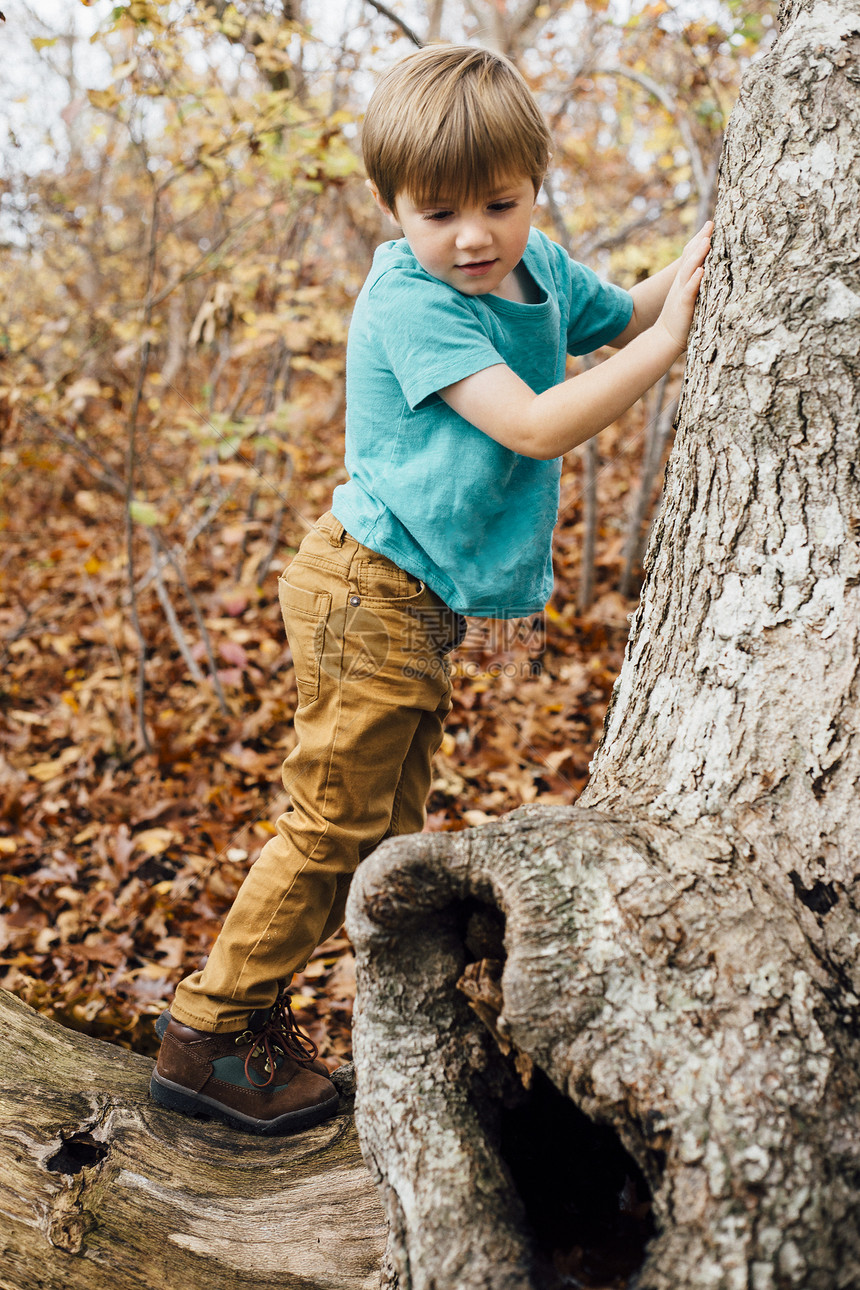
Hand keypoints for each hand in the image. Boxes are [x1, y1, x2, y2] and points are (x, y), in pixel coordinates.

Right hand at [657, 221, 712, 350]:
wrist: (665, 338)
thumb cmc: (680, 319)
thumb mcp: (687, 296)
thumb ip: (695, 282)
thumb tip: (707, 270)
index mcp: (684, 279)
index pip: (691, 254)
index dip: (699, 238)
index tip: (710, 223)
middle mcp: (682, 282)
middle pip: (690, 256)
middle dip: (700, 240)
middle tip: (710, 224)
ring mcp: (682, 292)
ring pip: (689, 270)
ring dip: (698, 255)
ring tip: (707, 240)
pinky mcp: (684, 305)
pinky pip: (689, 290)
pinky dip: (695, 280)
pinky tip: (702, 270)